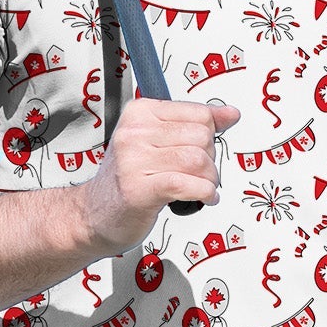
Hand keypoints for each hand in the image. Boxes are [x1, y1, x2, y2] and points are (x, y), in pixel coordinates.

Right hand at [77, 97, 238, 252]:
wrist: (95, 213)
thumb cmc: (128, 179)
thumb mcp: (158, 142)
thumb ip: (195, 125)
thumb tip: (231, 114)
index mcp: (140, 113)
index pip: (199, 114)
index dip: (212, 136)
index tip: (204, 150)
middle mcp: (134, 133)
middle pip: (202, 137)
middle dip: (210, 160)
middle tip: (199, 174)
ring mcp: (134, 161)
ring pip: (198, 160)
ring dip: (209, 179)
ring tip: (201, 187)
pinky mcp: (139, 190)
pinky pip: (188, 184)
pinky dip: (204, 193)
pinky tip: (203, 198)